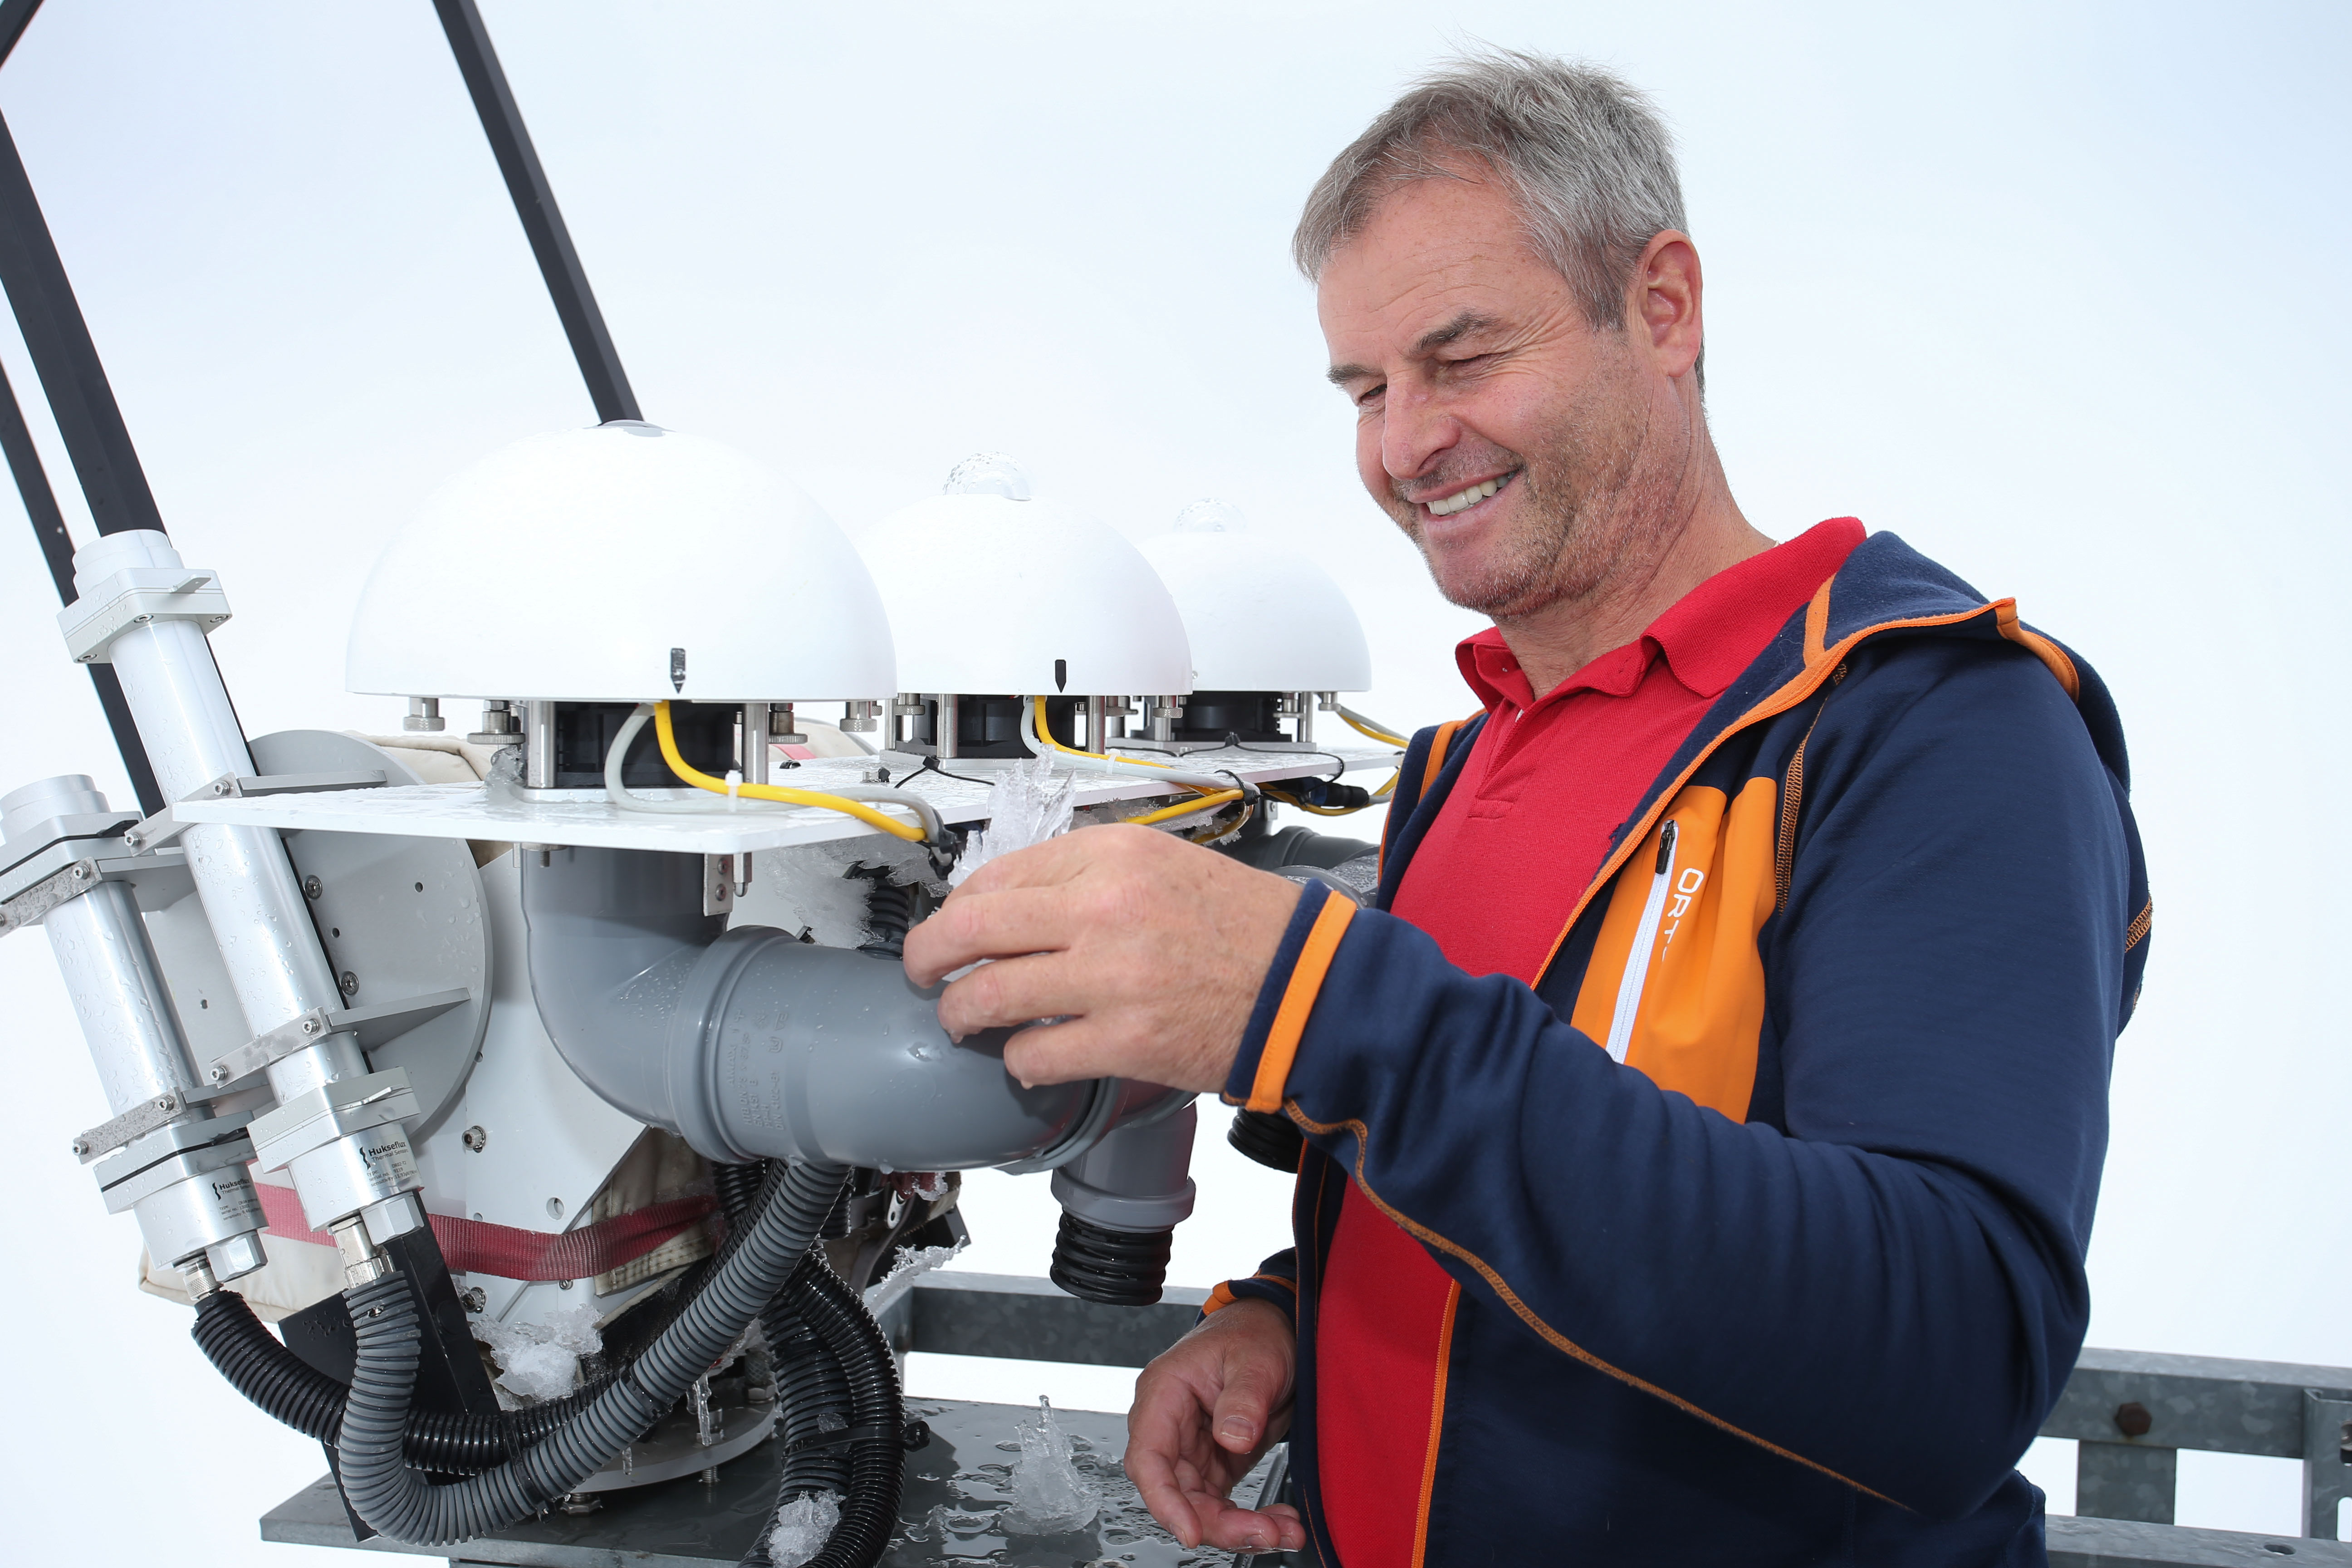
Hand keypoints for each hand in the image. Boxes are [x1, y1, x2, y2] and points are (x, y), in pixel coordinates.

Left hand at [902, 823, 1301, 1091]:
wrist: (1309, 985)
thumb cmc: (1248, 929)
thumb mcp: (1166, 865)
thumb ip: (1091, 876)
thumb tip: (1017, 903)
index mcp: (1113, 856)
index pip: (998, 875)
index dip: (960, 906)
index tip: (954, 925)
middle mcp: (1103, 908)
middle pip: (971, 927)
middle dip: (928, 954)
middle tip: (921, 971)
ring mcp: (1110, 976)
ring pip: (989, 994)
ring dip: (962, 1012)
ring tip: (963, 1019)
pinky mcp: (1123, 1040)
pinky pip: (1034, 1052)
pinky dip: (1019, 1060)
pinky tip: (1028, 1057)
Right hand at [1125, 1298, 1306, 1551]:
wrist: (1274, 1329)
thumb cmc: (1254, 1333)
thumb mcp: (1255, 1359)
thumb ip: (1243, 1398)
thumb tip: (1232, 1437)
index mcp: (1164, 1393)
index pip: (1148, 1458)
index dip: (1165, 1501)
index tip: (1191, 1531)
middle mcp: (1170, 1425)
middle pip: (1176, 1493)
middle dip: (1217, 1523)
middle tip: (1263, 1534)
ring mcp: (1191, 1447)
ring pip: (1200, 1506)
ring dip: (1239, 1528)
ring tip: (1284, 1531)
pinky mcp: (1214, 1462)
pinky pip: (1222, 1502)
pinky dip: (1249, 1519)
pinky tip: (1280, 1523)